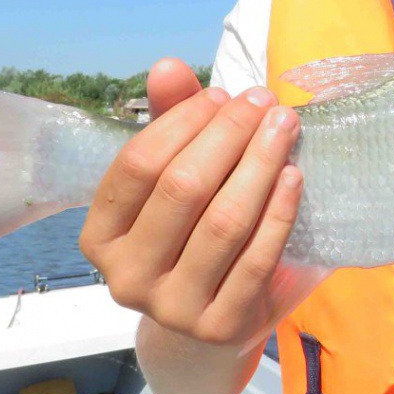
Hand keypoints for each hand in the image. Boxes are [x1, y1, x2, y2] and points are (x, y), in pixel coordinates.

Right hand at [80, 58, 301, 345]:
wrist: (209, 324)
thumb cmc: (188, 235)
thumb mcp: (172, 179)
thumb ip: (170, 122)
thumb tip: (169, 67)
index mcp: (100, 238)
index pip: (139, 165)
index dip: (183, 121)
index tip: (223, 94)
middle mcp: (126, 279)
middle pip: (183, 189)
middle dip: (229, 134)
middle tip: (263, 101)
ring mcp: (173, 310)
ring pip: (224, 223)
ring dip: (260, 164)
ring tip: (284, 125)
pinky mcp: (223, 327)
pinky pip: (258, 259)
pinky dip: (279, 212)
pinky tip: (293, 175)